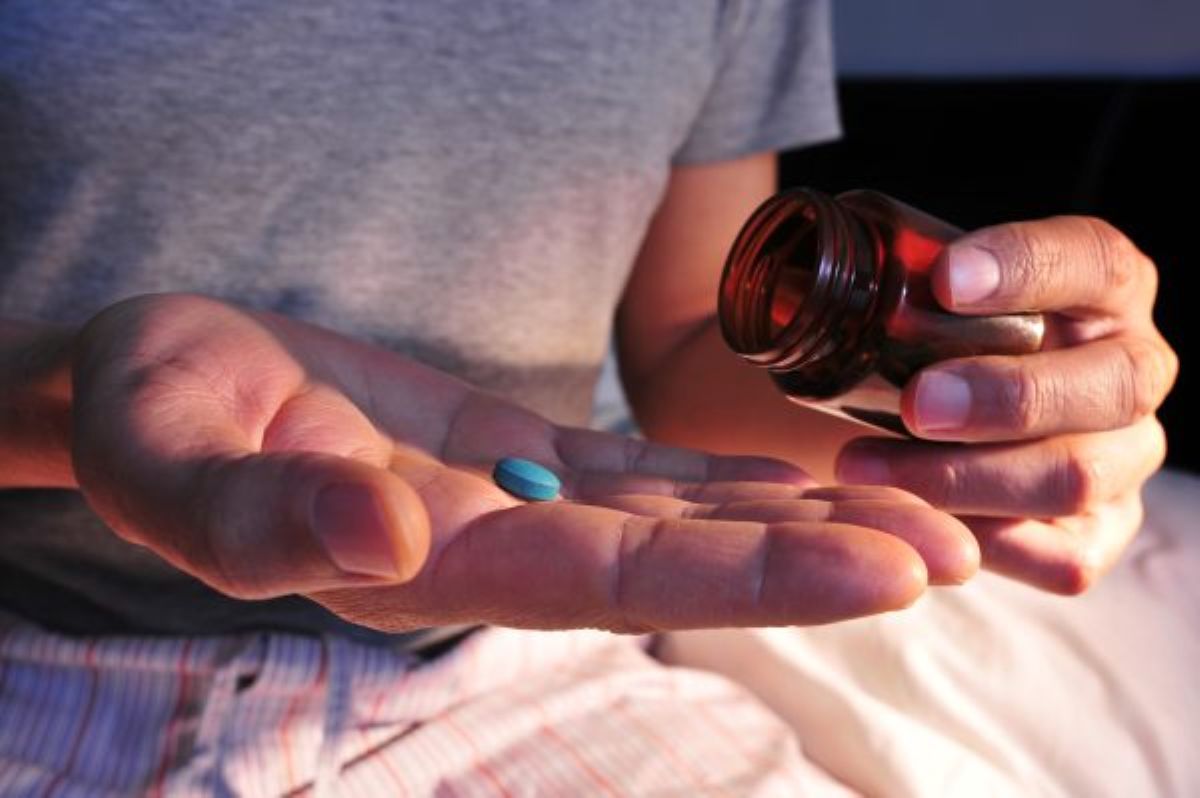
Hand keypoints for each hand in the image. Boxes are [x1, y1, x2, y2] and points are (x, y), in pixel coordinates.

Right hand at [72, 294, 976, 631]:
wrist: (162, 379)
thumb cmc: (155, 416)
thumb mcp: (173, 459)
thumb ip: (267, 520)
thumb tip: (388, 548)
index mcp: (427, 566)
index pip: (613, 585)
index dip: (752, 578)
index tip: (881, 573)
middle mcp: (492, 548)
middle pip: (680, 561)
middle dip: (817, 561)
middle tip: (955, 552)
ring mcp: (513, 502)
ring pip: (678, 518)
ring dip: (796, 517)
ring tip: (919, 516)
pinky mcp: (516, 452)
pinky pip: (643, 468)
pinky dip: (729, 469)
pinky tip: (807, 465)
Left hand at [837, 217, 1176, 593]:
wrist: (920, 423)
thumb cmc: (915, 345)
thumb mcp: (913, 299)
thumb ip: (882, 278)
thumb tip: (794, 268)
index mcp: (1101, 287)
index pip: (1091, 259)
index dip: (1026, 267)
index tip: (944, 281)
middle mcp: (1131, 368)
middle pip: (1110, 384)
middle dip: (1007, 396)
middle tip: (915, 403)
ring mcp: (1124, 456)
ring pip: (1077, 477)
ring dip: (966, 476)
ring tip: (862, 466)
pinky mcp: (1098, 533)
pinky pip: (1063, 557)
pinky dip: (985, 543)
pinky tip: (914, 527)